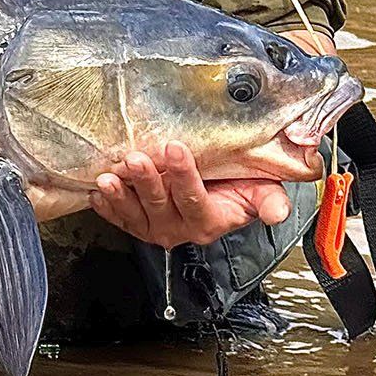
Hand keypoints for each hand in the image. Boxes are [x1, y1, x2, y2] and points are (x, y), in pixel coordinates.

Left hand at [90, 142, 290, 247]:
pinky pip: (118, 218)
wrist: (218, 194)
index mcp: (208, 221)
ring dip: (120, 194)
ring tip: (110, 176)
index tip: (176, 148)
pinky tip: (98, 191)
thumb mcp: (261, 192)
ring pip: (135, 212)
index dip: (184, 175)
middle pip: (160, 204)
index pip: (195, 199)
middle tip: (136, 159)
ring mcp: (154, 227)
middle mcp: (179, 228)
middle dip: (147, 181)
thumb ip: (269, 201)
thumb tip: (278, 213)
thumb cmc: (237, 187)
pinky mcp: (134, 223)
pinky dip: (106, 205)